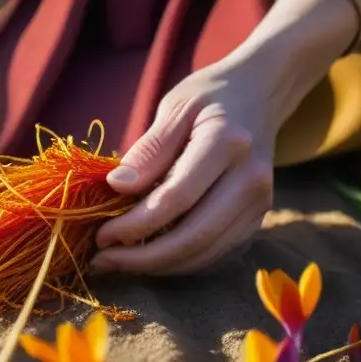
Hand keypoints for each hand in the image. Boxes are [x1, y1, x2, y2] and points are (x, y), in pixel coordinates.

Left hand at [92, 0, 360, 274]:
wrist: (260, 95)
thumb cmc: (210, 97)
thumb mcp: (174, 107)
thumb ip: (149, 149)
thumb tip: (117, 187)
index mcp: (227, 143)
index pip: (176, 198)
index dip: (135, 224)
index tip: (100, 234)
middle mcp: (250, 178)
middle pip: (194, 236)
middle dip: (144, 257)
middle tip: (103, 260)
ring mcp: (260, 202)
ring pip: (206, 253)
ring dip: (159, 266)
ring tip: (120, 262)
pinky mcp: (259, 217)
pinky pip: (217, 253)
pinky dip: (181, 262)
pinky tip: (151, 257)